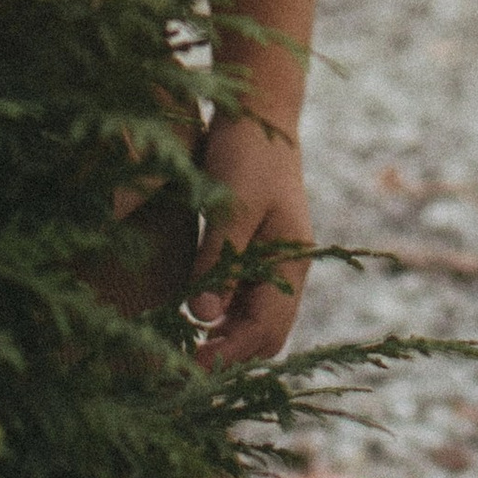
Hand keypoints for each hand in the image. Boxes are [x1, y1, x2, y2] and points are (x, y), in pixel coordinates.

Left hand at [189, 108, 313, 368]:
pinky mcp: (257, 248)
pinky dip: (223, 313)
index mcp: (293, 260)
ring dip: (226, 337)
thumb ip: (219, 260)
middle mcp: (289, 267)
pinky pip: (244, 296)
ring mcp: (275, 259)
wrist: (259, 111)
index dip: (230, 353)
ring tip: (184, 346)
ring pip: (255, 318)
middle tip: (184, 365)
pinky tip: (194, 313)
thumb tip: (201, 317)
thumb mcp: (232, 207)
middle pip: (266, 333)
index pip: (266, 329)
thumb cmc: (247, 153)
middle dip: (231, 354)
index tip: (191, 366)